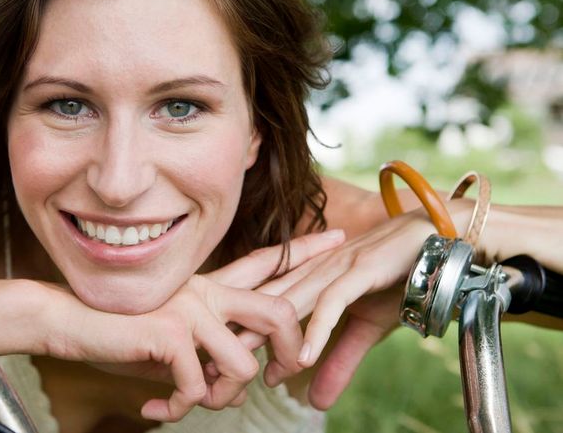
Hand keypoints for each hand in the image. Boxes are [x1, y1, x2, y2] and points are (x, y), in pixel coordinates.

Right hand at [40, 231, 342, 421]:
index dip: (304, 251)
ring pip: (242, 363)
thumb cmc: (117, 332)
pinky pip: (200, 386)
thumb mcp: (170, 340)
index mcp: (207, 286)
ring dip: (223, 396)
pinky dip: (182, 408)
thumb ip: (205, 351)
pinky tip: (157, 407)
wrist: (67, 322)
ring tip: (193, 400)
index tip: (339, 238)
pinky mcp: (170, 332)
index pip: (264, 262)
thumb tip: (232, 386)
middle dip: (293, 349)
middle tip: (286, 375)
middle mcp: (205, 291)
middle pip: (278, 310)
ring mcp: (189, 309)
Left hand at [233, 211, 437, 407]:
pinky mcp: (360, 272)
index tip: (215, 363)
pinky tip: (303, 356)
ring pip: (291, 304)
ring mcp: (333, 269)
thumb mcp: (363, 329)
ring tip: (242, 366)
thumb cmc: (396, 280)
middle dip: (237, 335)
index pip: (265, 308)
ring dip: (266, 336)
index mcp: (307, 278)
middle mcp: (313, 271)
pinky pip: (333, 303)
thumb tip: (316, 403)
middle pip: (266, 306)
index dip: (239, 332)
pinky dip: (317, 329)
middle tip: (211, 367)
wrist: (435, 242)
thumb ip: (338, 361)